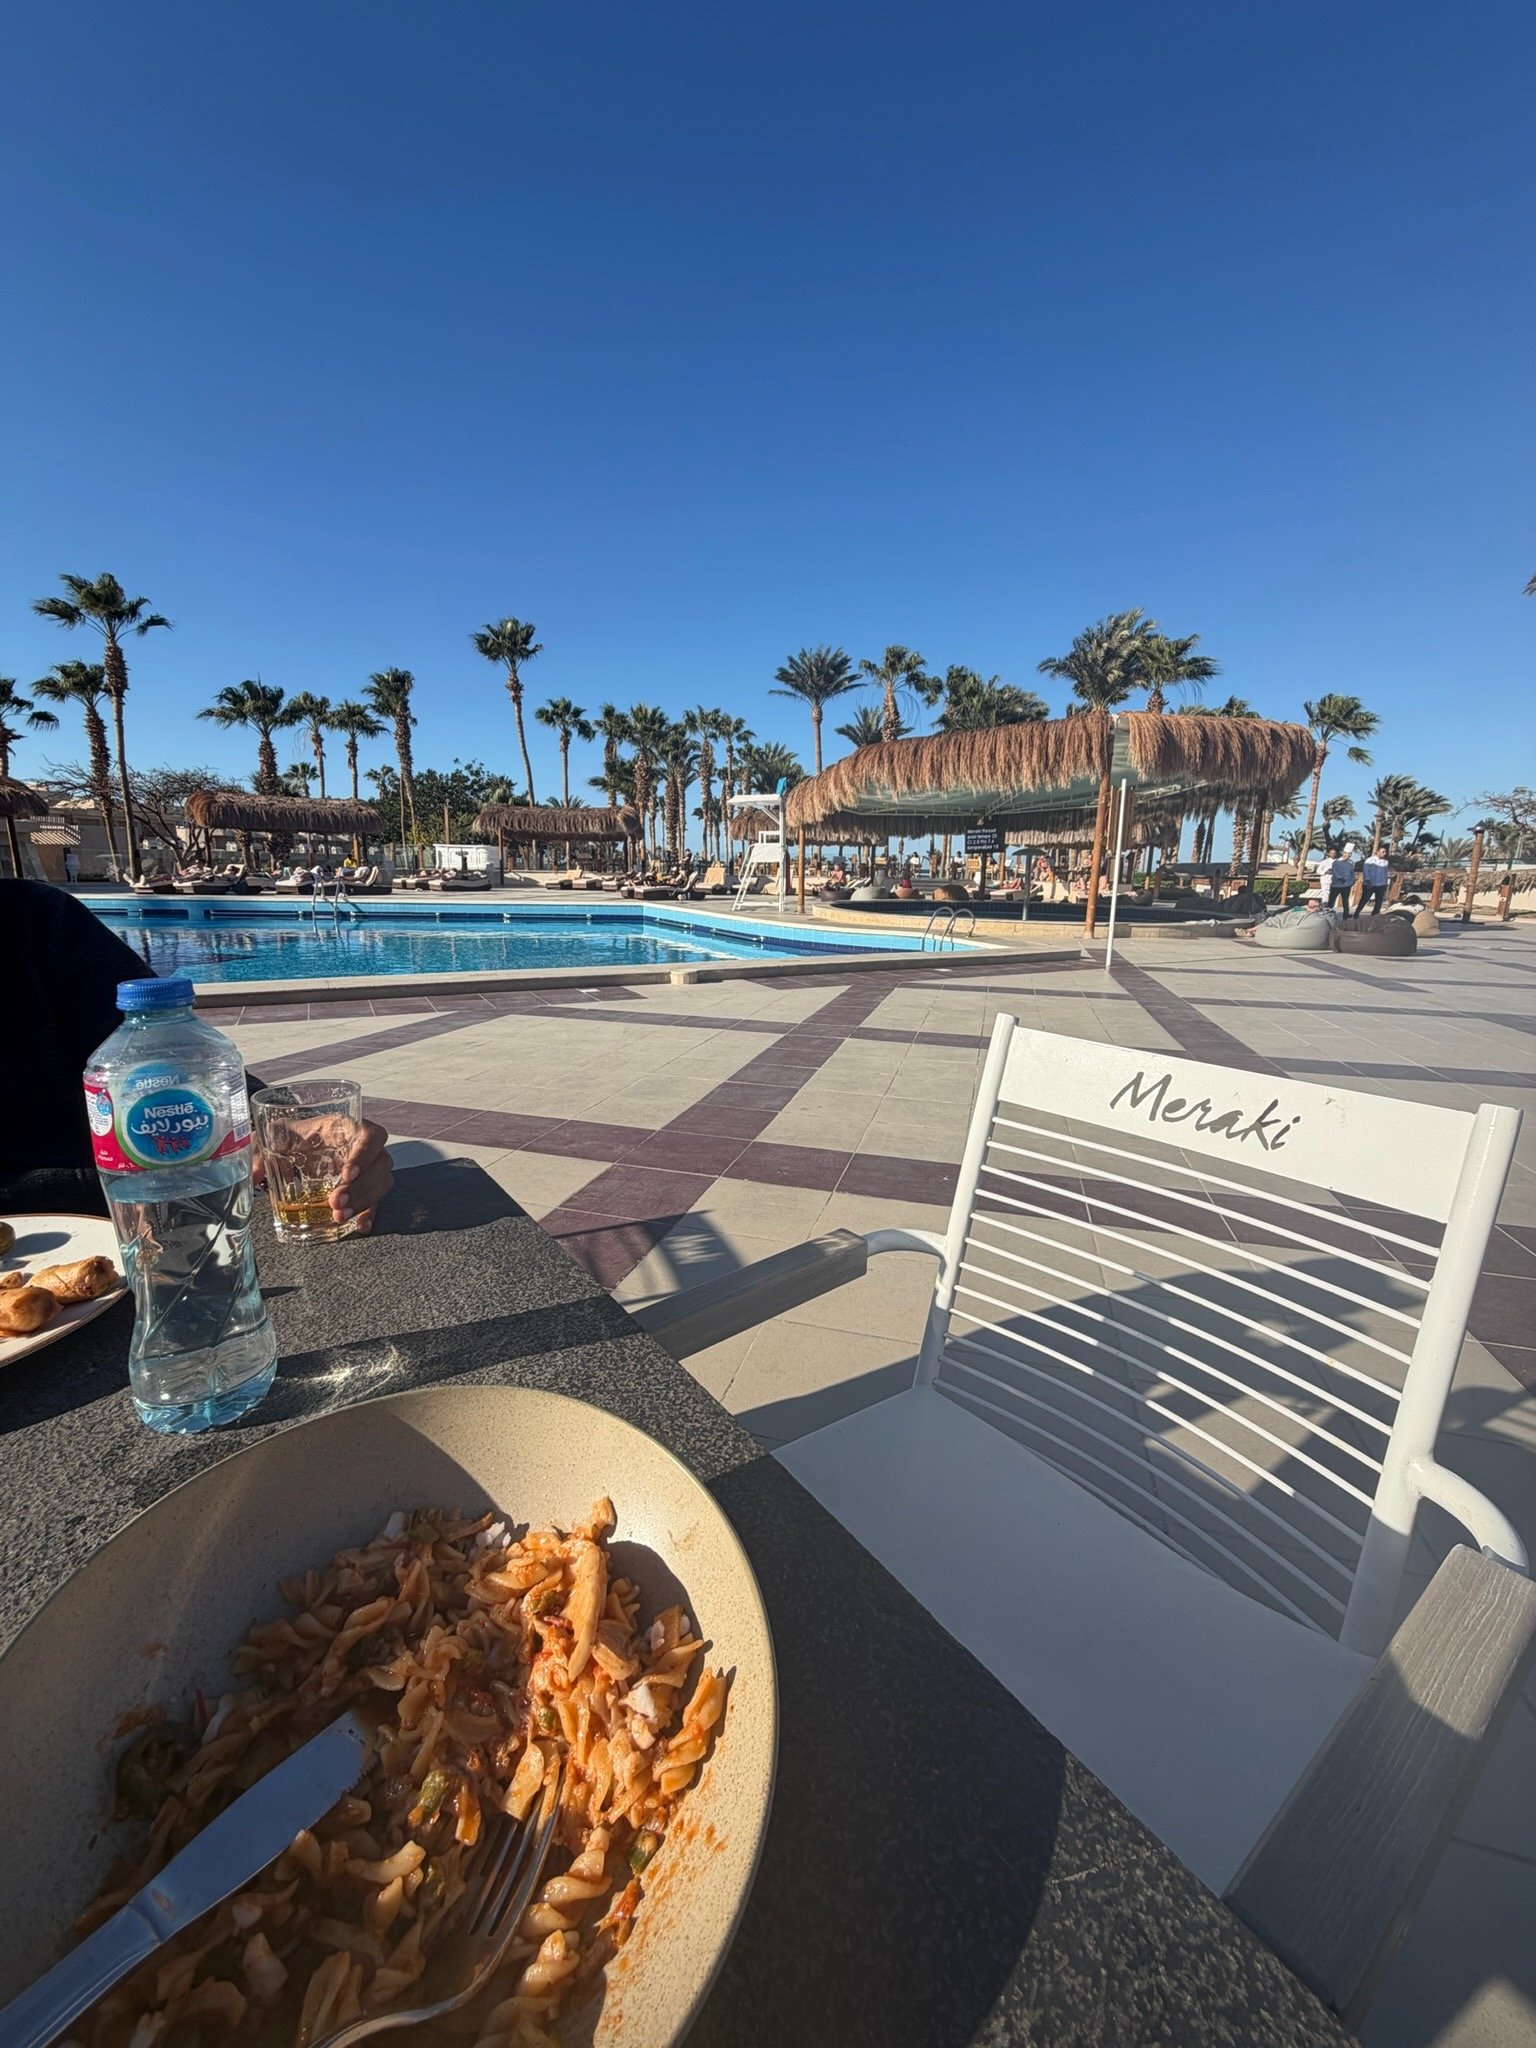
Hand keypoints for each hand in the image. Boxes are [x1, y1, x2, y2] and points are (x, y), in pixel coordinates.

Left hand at [251, 1115, 393, 1235]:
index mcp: (345, 1127)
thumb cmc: (290, 1135)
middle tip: (336, 1202)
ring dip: (364, 1201)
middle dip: (361, 1186)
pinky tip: (359, 1225)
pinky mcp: (363, 1188)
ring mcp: (366, 1168)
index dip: (365, 1154)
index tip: (347, 1174)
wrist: (291, 1145)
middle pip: (381, 1163)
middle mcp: (362, 1147)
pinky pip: (376, 1200)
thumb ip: (262, 1149)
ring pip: (382, 1183)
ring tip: (339, 1216)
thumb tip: (255, 1172)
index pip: (370, 1134)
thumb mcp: (276, 1135)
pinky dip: (369, 1213)